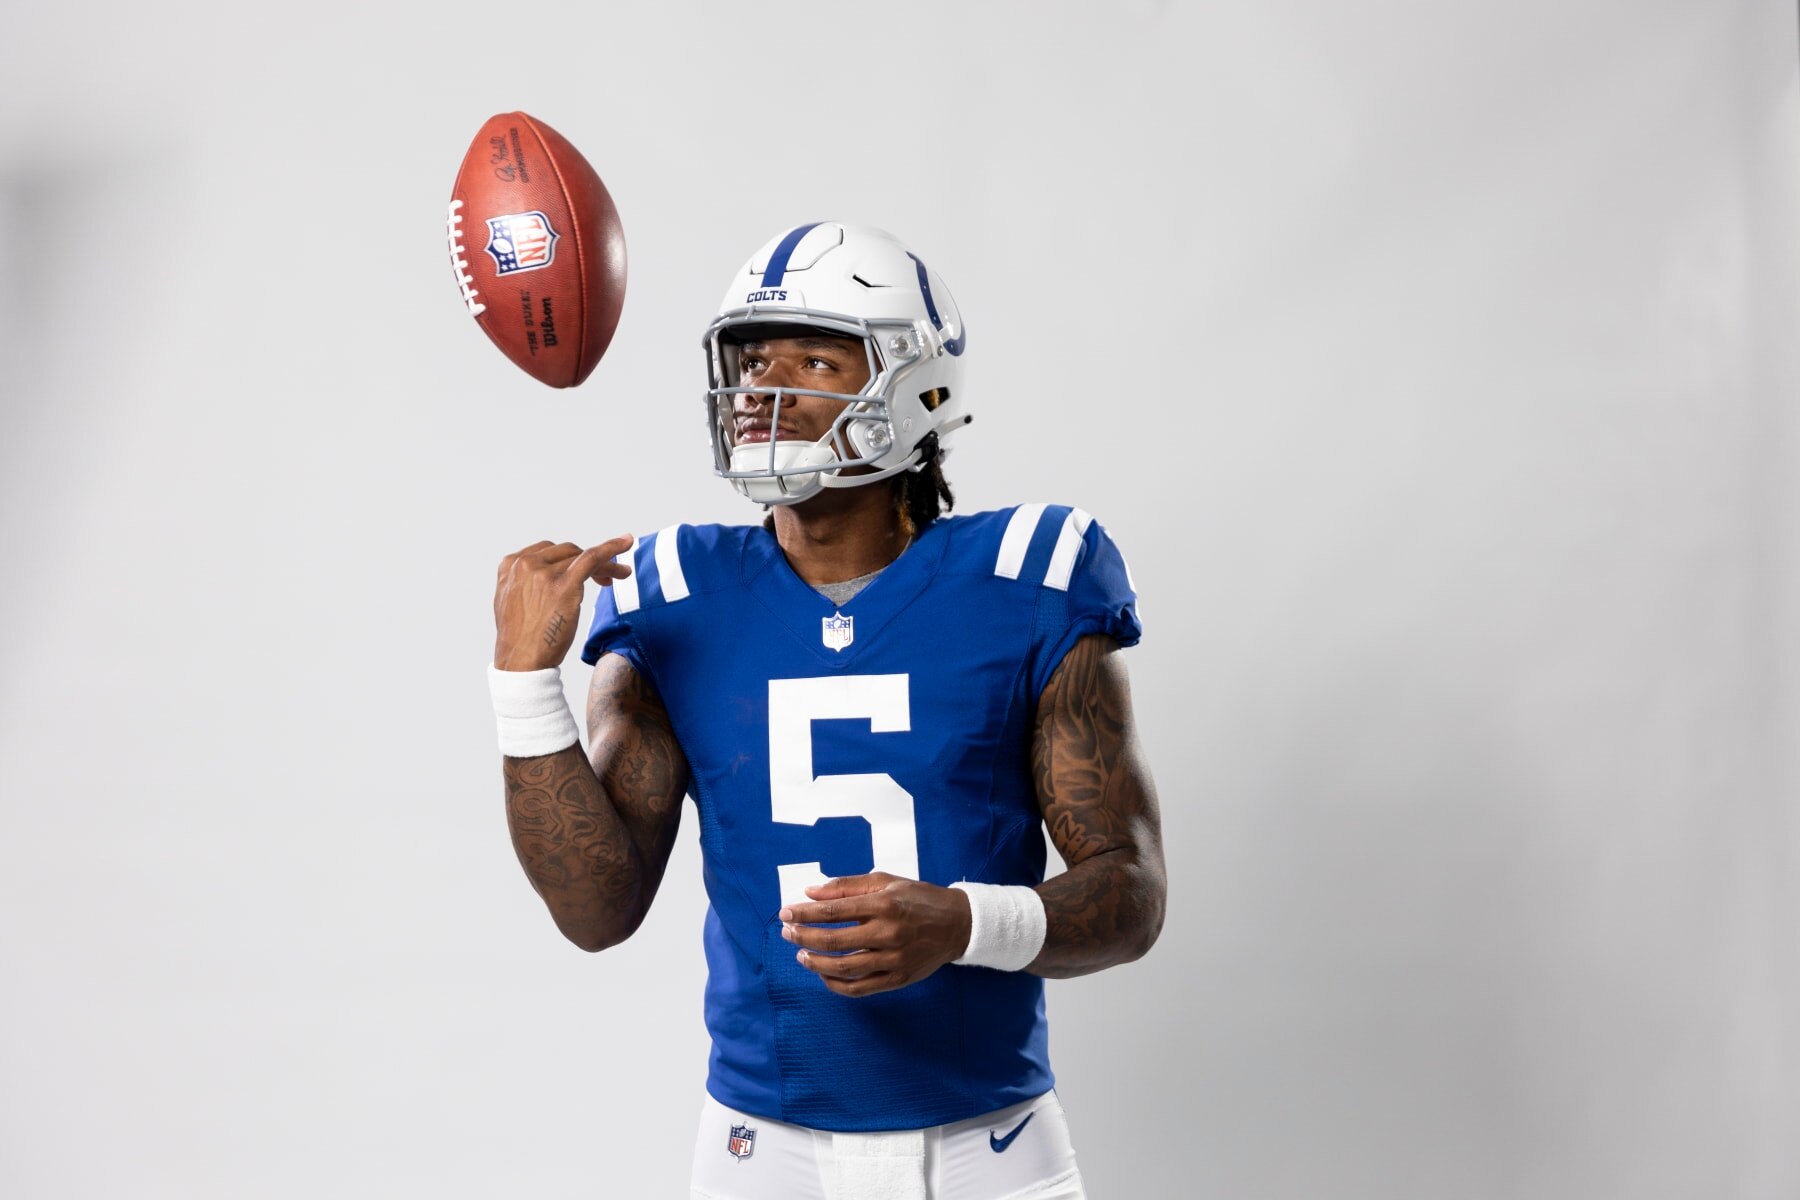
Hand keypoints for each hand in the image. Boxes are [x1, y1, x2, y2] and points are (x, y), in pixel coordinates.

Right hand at [493, 537, 632, 671]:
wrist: (520, 662)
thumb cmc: (520, 639)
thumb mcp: (511, 601)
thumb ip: (526, 583)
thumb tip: (547, 576)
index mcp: (510, 565)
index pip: (548, 552)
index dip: (569, 559)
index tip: (585, 570)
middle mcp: (525, 564)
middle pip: (567, 552)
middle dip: (588, 562)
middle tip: (606, 579)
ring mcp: (544, 573)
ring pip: (582, 556)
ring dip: (605, 563)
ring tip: (621, 574)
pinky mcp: (564, 585)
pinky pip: (592, 558)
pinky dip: (611, 547)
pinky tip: (626, 543)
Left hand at [779, 872, 972, 997]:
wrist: (958, 924)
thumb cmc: (919, 898)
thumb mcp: (886, 881)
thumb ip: (847, 886)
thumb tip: (811, 892)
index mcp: (883, 904)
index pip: (833, 911)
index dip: (804, 913)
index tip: (785, 913)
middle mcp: (888, 933)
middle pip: (833, 940)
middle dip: (803, 937)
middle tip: (787, 933)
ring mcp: (893, 960)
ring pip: (843, 968)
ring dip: (815, 963)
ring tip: (800, 955)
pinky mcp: (898, 979)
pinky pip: (859, 988)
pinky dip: (836, 984)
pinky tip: (823, 974)